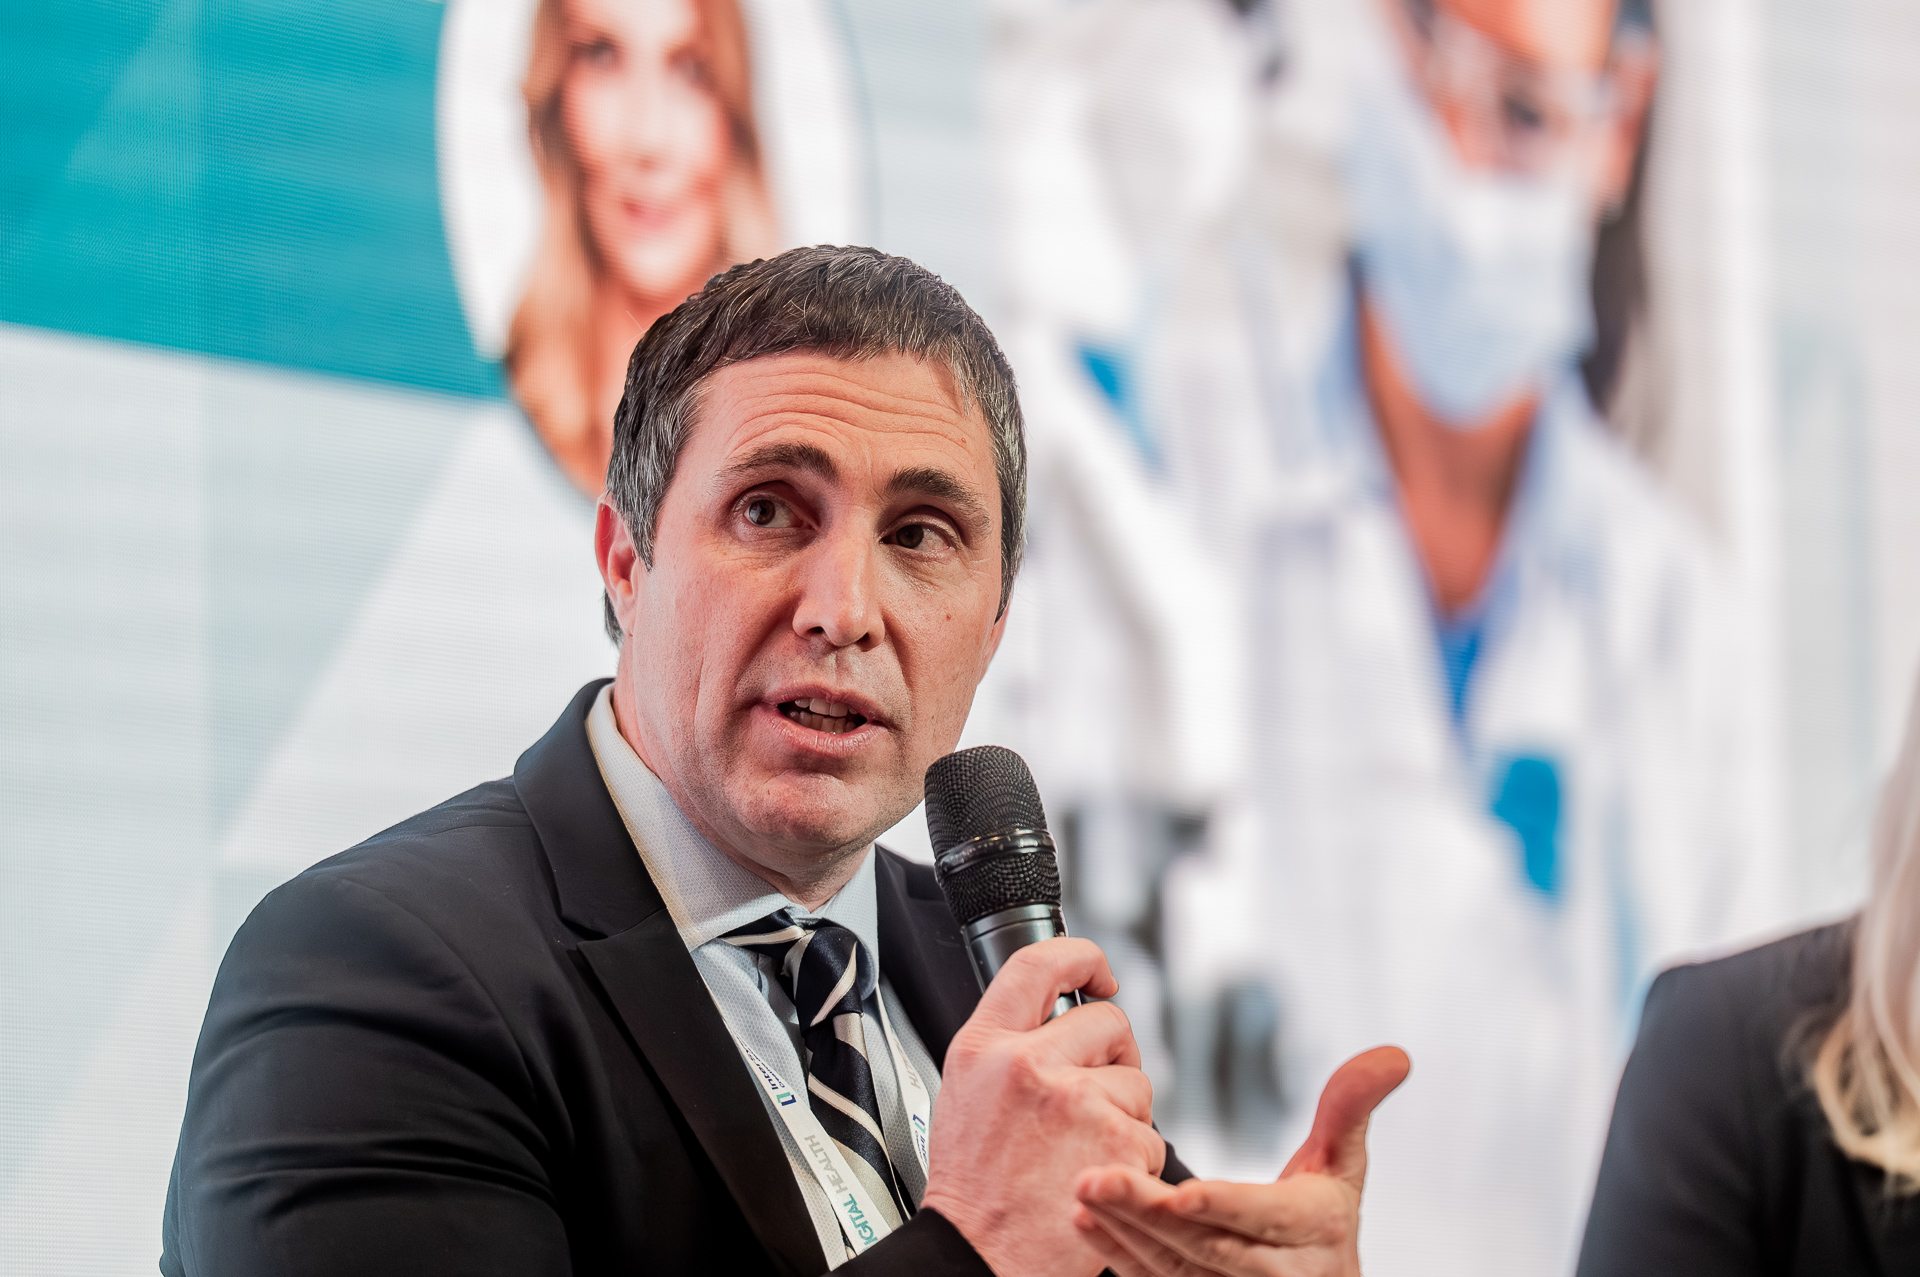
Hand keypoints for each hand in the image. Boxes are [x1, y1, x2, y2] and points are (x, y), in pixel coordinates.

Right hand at [920, 938, 1164, 1276]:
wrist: (978, 1257)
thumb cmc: (975, 1191)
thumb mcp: (966, 1095)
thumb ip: (1009, 1051)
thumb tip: (1058, 1021)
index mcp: (985, 1046)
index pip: (1038, 966)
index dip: (1080, 957)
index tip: (1099, 972)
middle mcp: (1029, 1064)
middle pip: (1107, 1022)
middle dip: (1113, 1057)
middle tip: (1093, 1098)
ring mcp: (1076, 1102)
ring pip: (1136, 1084)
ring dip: (1124, 1117)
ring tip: (1082, 1153)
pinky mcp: (1118, 1142)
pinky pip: (1150, 1136)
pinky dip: (1135, 1162)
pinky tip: (1096, 1179)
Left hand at [1070, 1046, 1409, 1275]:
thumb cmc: (1322, 1223)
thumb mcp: (1343, 1167)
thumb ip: (1350, 1108)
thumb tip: (1394, 1054)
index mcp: (1313, 1232)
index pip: (1265, 1219)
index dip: (1224, 1208)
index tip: (1181, 1194)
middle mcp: (1276, 1274)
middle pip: (1206, 1249)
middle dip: (1148, 1215)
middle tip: (1094, 1178)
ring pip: (1173, 1271)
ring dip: (1123, 1232)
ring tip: (1082, 1188)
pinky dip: (1119, 1256)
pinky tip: (1088, 1221)